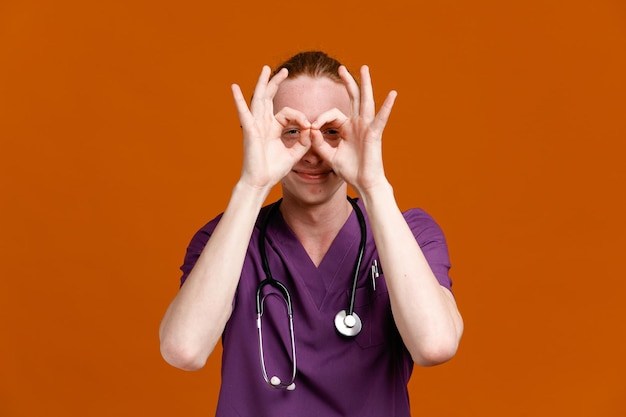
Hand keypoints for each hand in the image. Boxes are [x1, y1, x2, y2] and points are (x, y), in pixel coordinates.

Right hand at [231, 66, 311, 189]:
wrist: (261, 181)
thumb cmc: (274, 169)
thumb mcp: (294, 154)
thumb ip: (304, 142)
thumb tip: (311, 129)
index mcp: (273, 127)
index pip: (288, 113)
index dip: (301, 117)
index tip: (309, 127)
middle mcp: (263, 123)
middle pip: (270, 98)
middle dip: (276, 83)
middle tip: (285, 70)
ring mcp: (255, 125)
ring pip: (259, 100)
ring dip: (262, 83)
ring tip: (265, 69)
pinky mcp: (249, 130)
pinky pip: (243, 113)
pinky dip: (238, 100)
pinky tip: (234, 87)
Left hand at [310, 65, 396, 193]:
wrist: (364, 183)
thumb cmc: (350, 171)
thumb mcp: (329, 156)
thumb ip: (319, 143)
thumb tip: (310, 130)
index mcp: (347, 127)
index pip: (332, 114)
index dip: (320, 119)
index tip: (311, 128)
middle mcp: (358, 124)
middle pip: (353, 98)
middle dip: (347, 82)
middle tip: (340, 68)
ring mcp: (367, 127)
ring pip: (366, 102)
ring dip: (365, 84)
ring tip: (364, 68)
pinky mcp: (375, 134)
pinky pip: (381, 119)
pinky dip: (387, 107)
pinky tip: (392, 95)